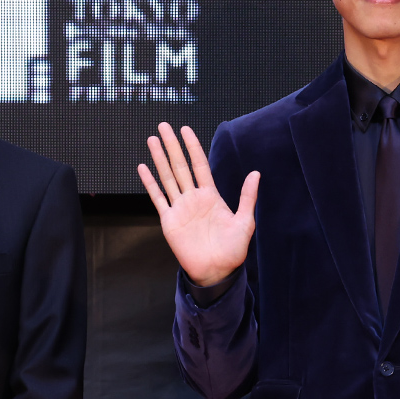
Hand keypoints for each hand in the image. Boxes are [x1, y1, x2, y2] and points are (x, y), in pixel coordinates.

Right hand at [138, 123, 260, 287]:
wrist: (216, 272)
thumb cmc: (232, 249)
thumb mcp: (245, 221)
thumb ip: (247, 197)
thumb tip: (256, 173)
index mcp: (211, 196)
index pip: (199, 165)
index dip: (193, 147)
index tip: (185, 130)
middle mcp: (193, 198)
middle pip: (180, 166)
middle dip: (172, 146)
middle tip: (163, 127)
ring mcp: (180, 208)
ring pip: (167, 177)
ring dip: (159, 159)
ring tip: (152, 140)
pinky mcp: (169, 221)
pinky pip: (158, 198)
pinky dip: (150, 183)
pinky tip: (143, 168)